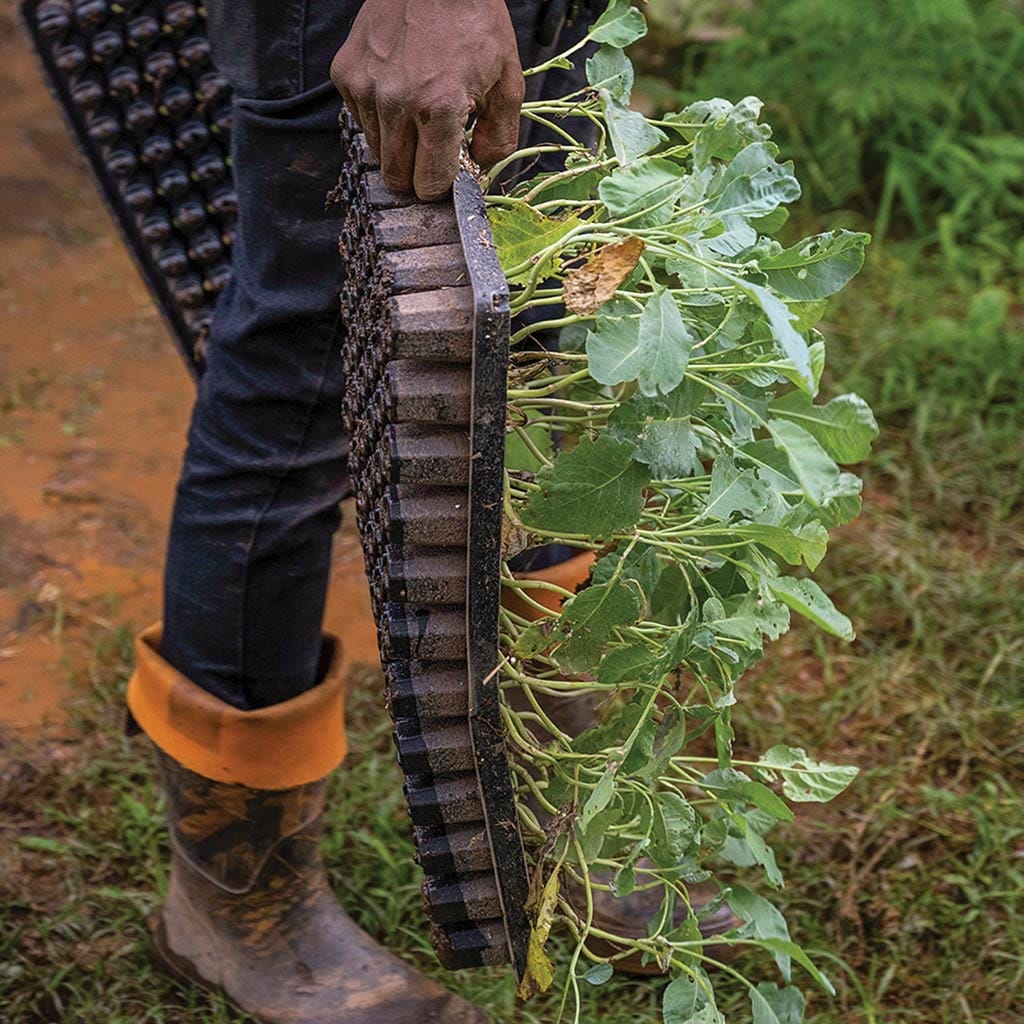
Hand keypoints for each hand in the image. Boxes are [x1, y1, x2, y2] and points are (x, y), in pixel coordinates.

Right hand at [331, 0, 524, 200]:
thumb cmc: (473, 23)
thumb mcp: (507, 82)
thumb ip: (499, 139)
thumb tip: (482, 171)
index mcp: (438, 109)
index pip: (429, 184)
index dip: (442, 185)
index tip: (450, 174)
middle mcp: (396, 103)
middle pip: (397, 177)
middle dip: (417, 174)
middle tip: (433, 151)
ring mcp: (365, 89)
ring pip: (377, 153)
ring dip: (398, 146)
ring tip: (418, 114)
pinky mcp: (346, 75)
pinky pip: (360, 121)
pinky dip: (379, 118)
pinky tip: (399, 92)